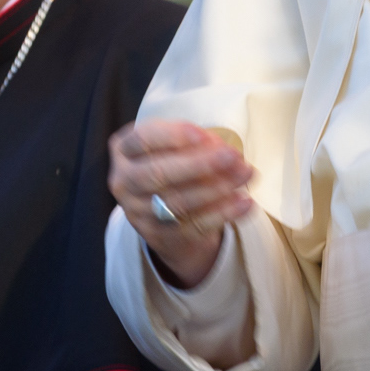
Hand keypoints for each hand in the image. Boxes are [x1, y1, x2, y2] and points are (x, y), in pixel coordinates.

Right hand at [108, 120, 254, 286]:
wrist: (165, 212)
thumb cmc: (173, 163)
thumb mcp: (177, 145)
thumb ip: (195, 142)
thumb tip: (219, 147)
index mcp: (124, 149)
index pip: (142, 139)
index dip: (173, 136)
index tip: (203, 135)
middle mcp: (124, 181)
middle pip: (158, 173)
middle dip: (199, 164)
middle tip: (234, 156)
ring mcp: (137, 212)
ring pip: (177, 202)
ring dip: (217, 188)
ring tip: (246, 174)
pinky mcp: (157, 235)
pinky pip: (192, 225)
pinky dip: (222, 214)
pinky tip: (245, 202)